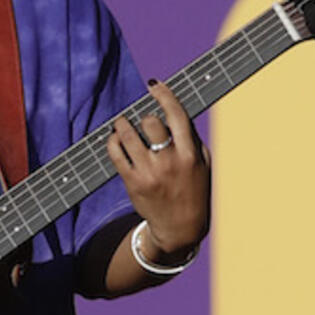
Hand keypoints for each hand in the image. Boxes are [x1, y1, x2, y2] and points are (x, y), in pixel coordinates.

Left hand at [106, 79, 210, 262]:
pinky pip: (116, 155)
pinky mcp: (133, 183)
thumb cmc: (193, 190)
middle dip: (144, 116)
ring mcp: (150, 173)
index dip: (163, 94)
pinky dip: (112, 142)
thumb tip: (173, 109)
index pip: (176, 114)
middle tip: (141, 120)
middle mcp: (170, 161)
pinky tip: (114, 139)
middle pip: (151, 122)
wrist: (181, 228)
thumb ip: (191, 138)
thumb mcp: (202, 164)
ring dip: (122, 124)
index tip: (154, 86)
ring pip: (128, 135)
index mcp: (190, 153)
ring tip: (121, 123)